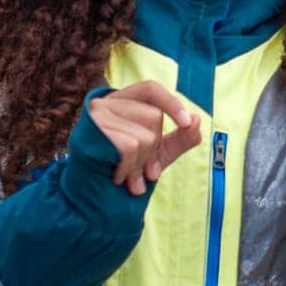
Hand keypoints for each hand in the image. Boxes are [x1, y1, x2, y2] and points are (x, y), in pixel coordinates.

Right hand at [87, 80, 201, 195]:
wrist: (89, 196)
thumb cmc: (125, 169)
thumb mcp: (158, 153)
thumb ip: (181, 138)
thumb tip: (196, 120)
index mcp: (123, 101)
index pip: (151, 89)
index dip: (171, 103)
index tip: (187, 122)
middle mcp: (107, 102)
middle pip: (153, 117)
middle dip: (153, 150)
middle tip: (143, 172)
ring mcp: (96, 115)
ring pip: (142, 136)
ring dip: (140, 164)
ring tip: (129, 178)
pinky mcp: (89, 132)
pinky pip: (128, 147)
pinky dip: (129, 167)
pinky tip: (118, 176)